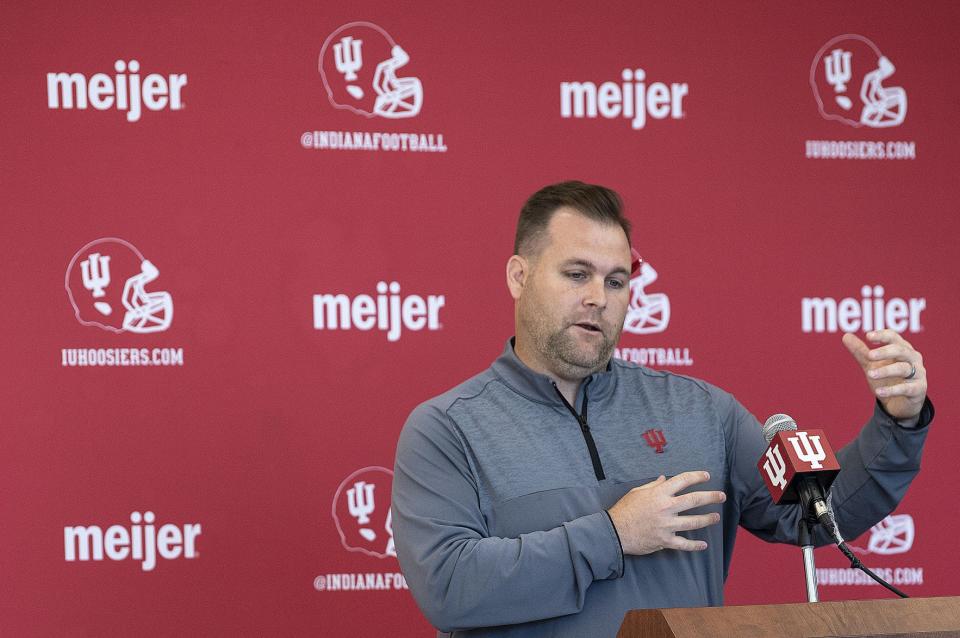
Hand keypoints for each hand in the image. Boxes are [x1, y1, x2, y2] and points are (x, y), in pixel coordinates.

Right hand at [607, 471, 724, 554]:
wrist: (614, 531)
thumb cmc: (624, 509)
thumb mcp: (637, 492)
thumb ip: (653, 485)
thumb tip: (665, 479)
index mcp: (659, 493)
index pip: (682, 480)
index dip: (697, 477)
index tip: (707, 476)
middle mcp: (666, 508)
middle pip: (694, 500)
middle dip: (710, 497)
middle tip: (721, 496)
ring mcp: (667, 525)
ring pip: (693, 522)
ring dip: (707, 519)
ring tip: (716, 517)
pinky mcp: (665, 540)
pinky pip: (683, 544)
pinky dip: (694, 545)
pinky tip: (704, 544)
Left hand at [842, 330, 926, 419]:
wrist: (900, 403)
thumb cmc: (888, 378)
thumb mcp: (872, 364)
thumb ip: (860, 352)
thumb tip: (845, 336)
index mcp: (902, 349)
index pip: (894, 337)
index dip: (882, 335)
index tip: (868, 336)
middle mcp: (912, 359)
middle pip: (901, 350)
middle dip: (885, 352)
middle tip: (869, 355)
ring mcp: (918, 374)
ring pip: (903, 368)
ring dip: (886, 371)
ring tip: (870, 374)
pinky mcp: (918, 389)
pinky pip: (907, 388)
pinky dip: (892, 390)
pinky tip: (879, 392)